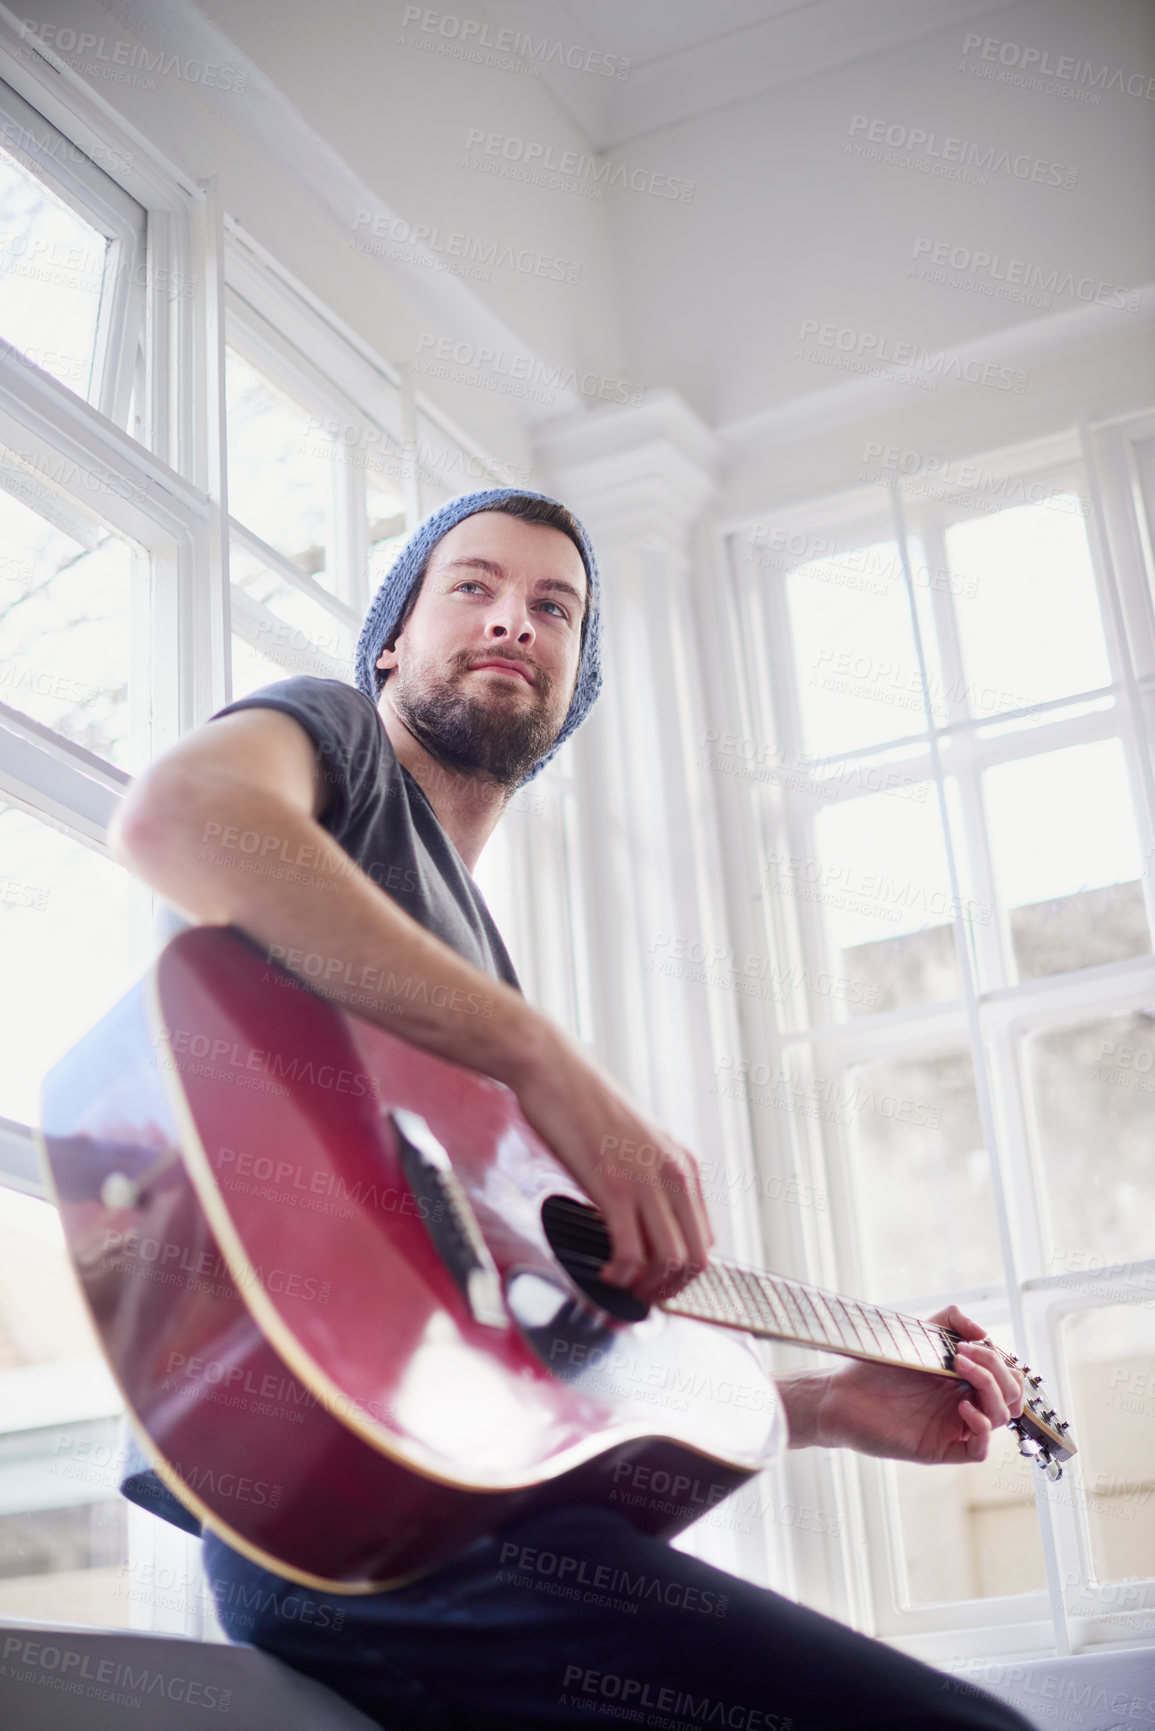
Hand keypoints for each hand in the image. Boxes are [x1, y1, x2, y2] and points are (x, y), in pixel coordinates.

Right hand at [510, 1030, 712, 1300]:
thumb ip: (647, 1176)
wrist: (553, 1069)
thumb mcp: (633, 1142)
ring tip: (623, 1286)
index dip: (682, 1271)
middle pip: (696, 1256)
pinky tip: (607, 1274)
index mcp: (683, 1163)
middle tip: (642, 1295)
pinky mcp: (613, 1187)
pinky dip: (622, 1275)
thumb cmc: (582, 1103)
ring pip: (671, 1260)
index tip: (655, 1280)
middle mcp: (674, 1172)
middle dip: (671, 1288)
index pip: (705, 1237)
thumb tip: (643, 1218)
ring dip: (649, 1287)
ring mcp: (646, 1180)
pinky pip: (632, 1252)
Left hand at [789, 1306, 1024, 1464]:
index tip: (973, 1343)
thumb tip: (984, 1333)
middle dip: (999, 1372)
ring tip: (960, 1369)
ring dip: (990, 1390)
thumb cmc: (877, 1365)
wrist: (841, 1392)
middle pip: (1010, 1396)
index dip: (1000, 1360)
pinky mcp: (939, 1448)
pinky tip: (962, 1407)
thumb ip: (950, 1321)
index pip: (1006, 1375)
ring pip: (1000, 1418)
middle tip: (967, 1355)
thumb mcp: (918, 1334)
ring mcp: (953, 1426)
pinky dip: (981, 1428)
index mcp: (962, 1379)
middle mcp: (963, 1403)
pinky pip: (978, 1449)